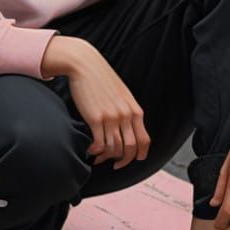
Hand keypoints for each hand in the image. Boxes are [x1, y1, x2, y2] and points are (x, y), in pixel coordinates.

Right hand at [41, 36, 149, 169]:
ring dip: (106, 157)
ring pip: (114, 149)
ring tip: (98, 156)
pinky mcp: (96, 118)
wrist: (85, 65)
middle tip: (114, 164)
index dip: (139, 155)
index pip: (144, 141)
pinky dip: (95, 151)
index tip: (130, 160)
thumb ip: (128, 111)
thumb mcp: (122, 95)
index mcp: (135, 110)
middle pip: (130, 149)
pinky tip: (90, 149)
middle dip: (123, 161)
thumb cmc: (102, 79)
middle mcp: (126, 115)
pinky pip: (99, 144)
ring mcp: (111, 117)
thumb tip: (127, 130)